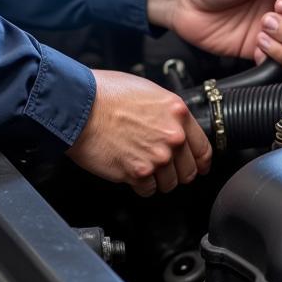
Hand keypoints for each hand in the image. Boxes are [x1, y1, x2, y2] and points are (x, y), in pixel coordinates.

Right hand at [65, 69, 211, 195]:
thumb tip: (170, 124)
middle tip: (164, 169)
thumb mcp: (147, 91)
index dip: (200, 161)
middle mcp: (172, 136)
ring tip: (143, 168)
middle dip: (177, 172)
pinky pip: (148, 190)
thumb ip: (165, 112)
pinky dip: (140, 186)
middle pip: (188, 171)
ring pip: (169, 184)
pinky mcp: (137, 172)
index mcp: (177, 113)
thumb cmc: (105, 93)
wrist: (78, 106)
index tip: (197, 166)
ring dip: (158, 180)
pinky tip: (131, 173)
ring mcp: (157, 157)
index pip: (203, 148)